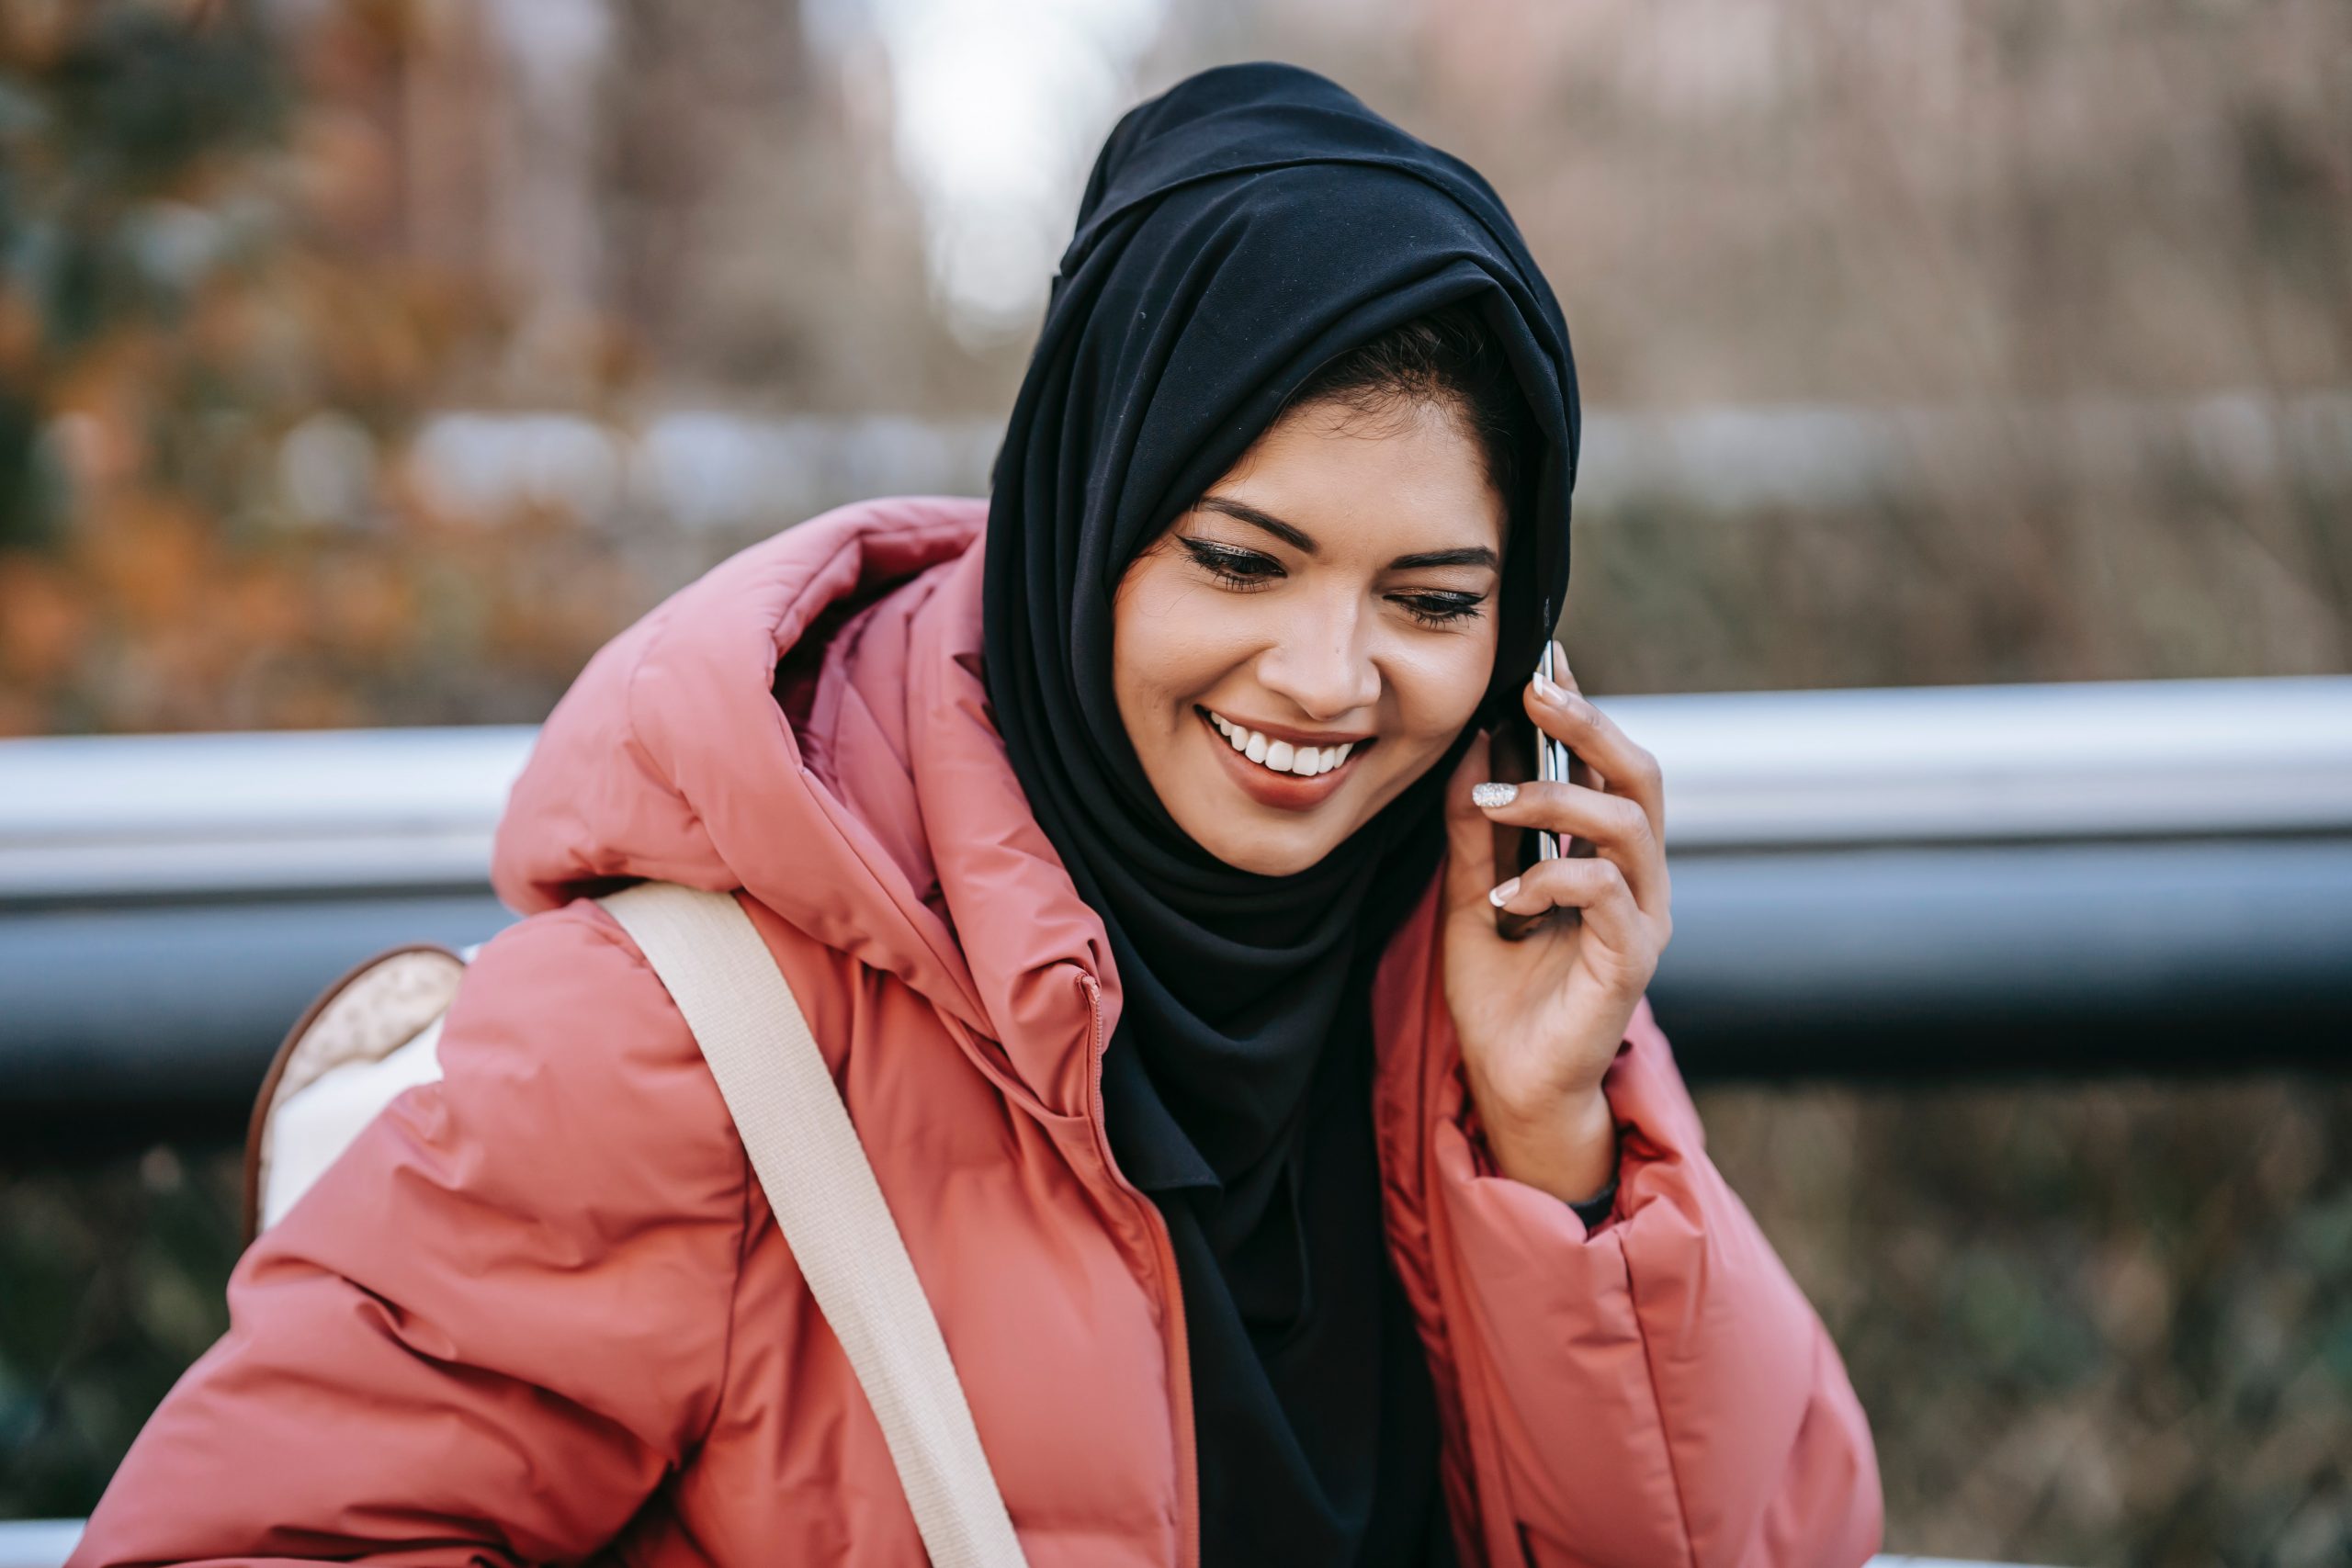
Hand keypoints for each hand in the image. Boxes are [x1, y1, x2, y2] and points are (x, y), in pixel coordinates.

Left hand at [1438, 641, 1673, 1202]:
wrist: (1510, 1084)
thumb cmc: (1500, 992)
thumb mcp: (1469, 893)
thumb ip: (1472, 830)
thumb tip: (1469, 748)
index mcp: (1606, 855)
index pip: (1606, 763)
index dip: (1581, 708)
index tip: (1543, 660)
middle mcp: (1638, 879)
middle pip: (1641, 775)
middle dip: (1591, 724)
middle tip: (1534, 692)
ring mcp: (1643, 920)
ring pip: (1628, 825)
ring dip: (1557, 801)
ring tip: (1493, 804)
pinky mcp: (1630, 964)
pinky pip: (1607, 894)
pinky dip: (1552, 878)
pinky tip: (1502, 898)